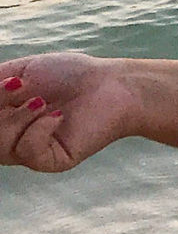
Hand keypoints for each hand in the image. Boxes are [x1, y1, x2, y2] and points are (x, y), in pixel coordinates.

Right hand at [0, 52, 142, 173]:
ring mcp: (29, 152)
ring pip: (1, 146)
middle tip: (18, 86)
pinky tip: (57, 116)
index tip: (4, 88)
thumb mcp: (18, 72)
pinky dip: (38, 128)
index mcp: (1, 118)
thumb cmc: (67, 75)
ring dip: (17, 117)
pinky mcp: (50, 161)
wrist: (111, 85)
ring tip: (40, 100)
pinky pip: (28, 152)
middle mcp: (10, 138)